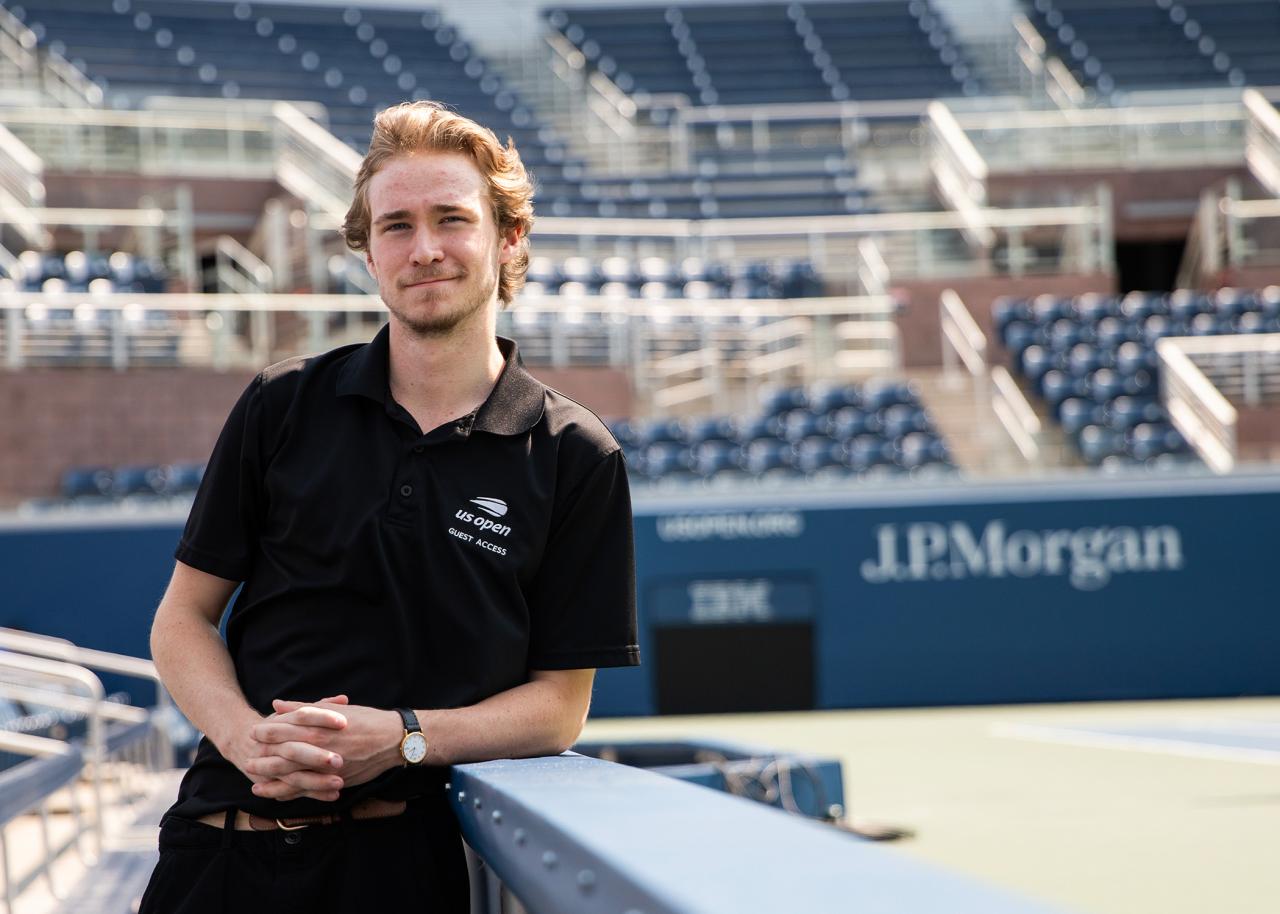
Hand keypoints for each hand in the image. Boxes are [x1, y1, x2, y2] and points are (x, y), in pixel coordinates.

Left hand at [249, 698, 401, 800]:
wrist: (393, 739)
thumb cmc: (366, 720)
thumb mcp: (335, 709)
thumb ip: (304, 708)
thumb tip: (277, 704)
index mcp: (319, 726)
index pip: (285, 728)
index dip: (267, 731)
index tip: (252, 731)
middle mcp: (319, 746)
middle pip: (283, 753)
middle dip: (263, 757)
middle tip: (247, 760)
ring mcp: (326, 766)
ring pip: (291, 775)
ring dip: (272, 780)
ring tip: (254, 782)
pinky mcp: (334, 781)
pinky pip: (307, 790)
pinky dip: (291, 793)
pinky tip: (278, 795)